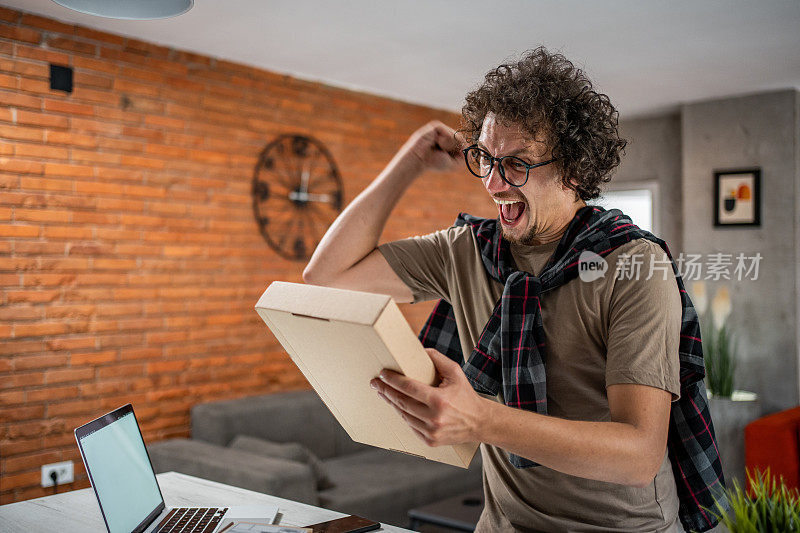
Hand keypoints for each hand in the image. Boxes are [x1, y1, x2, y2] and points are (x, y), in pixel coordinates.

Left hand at [370, 348, 484, 446]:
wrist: (479, 423)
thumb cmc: (466, 395)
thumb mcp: (456, 372)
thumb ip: (437, 359)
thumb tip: (419, 349)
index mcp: (440, 400)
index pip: (409, 388)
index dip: (392, 380)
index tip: (382, 374)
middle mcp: (434, 418)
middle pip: (401, 403)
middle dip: (386, 391)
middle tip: (375, 382)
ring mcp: (431, 432)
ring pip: (403, 415)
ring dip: (391, 403)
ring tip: (383, 392)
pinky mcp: (430, 441)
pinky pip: (410, 426)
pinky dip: (403, 415)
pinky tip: (397, 406)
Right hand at [398, 121, 465, 172]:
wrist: (418, 159)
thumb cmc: (433, 163)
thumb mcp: (454, 164)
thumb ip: (465, 158)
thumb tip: (470, 149)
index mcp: (450, 144)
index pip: (463, 143)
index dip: (464, 149)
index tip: (460, 155)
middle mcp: (446, 136)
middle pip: (461, 139)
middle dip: (456, 148)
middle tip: (446, 153)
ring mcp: (441, 130)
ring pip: (456, 135)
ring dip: (449, 145)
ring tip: (439, 149)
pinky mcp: (436, 126)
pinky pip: (448, 132)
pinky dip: (445, 140)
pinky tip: (437, 144)